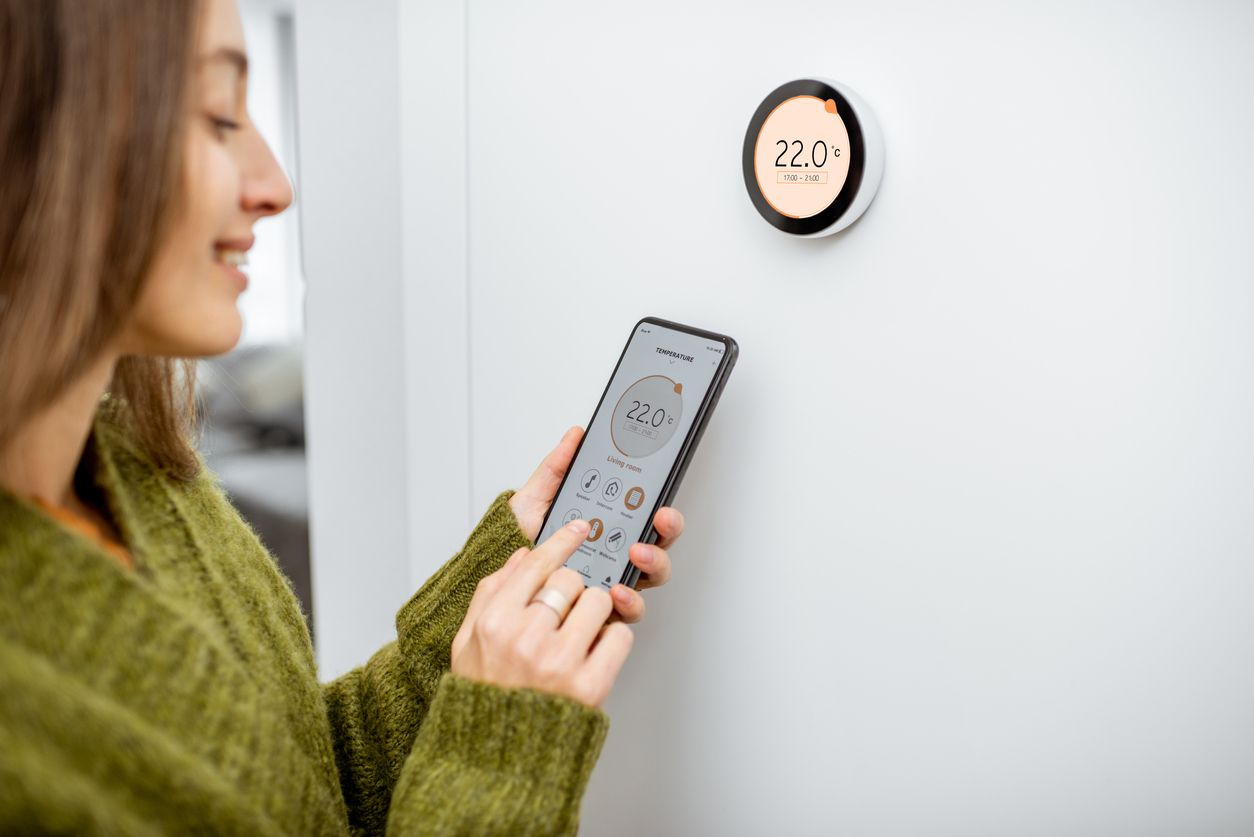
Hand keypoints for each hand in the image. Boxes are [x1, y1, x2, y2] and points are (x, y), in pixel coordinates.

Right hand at [450, 520, 632, 707]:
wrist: (497, 758)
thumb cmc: (484, 696)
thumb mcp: (467, 641)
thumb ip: (491, 592)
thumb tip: (523, 555)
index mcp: (494, 623)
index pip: (536, 565)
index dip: (562, 542)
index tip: (578, 530)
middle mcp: (526, 638)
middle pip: (571, 580)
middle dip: (575, 588)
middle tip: (568, 606)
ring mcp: (560, 662)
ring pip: (600, 602)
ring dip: (596, 612)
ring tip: (580, 632)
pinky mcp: (590, 686)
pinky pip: (620, 636)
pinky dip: (612, 639)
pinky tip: (593, 652)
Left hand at [509, 426, 684, 622]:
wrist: (499, 571)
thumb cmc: (521, 537)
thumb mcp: (537, 497)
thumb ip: (557, 467)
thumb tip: (575, 435)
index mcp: (610, 525)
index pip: (648, 517)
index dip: (663, 511)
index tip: (661, 503)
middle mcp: (617, 553)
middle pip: (659, 544)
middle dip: (667, 532)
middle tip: (657, 521)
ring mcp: (613, 580)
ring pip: (651, 576)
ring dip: (653, 563)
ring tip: (635, 554)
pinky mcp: (602, 609)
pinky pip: (628, 611)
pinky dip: (629, 602)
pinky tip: (616, 592)